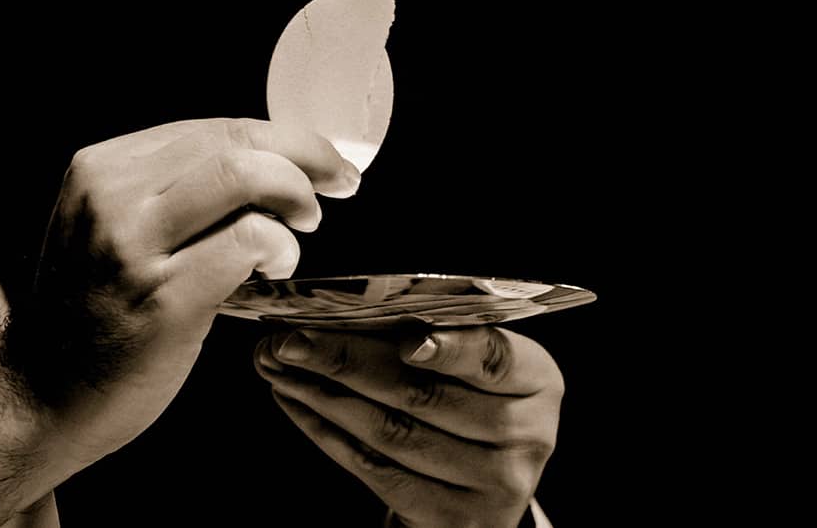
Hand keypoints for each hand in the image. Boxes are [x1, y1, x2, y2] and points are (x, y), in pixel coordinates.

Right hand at [0, 118, 359, 524]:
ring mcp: (133, 247)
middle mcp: (110, 196)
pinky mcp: (163, 299)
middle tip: (338, 182)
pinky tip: (279, 265)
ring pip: (242, 176)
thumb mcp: (112, 227)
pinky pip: (246, 241)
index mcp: (102, 169)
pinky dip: (280, 244)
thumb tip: (268, 164)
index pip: (212, 128)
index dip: (282, 138)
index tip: (320, 158)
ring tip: (305, 224)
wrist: (41, 395)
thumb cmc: (94, 312)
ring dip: (296, 193)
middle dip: (305, 155)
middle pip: (234, 142)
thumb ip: (172, 190)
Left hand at [254, 327, 561, 527]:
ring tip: (279, 367)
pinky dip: (328, 432)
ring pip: (391, 432)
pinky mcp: (452, 519)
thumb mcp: (474, 368)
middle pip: (423, 395)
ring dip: (324, 395)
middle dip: (346, 361)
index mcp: (537, 381)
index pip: (492, 359)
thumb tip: (345, 310)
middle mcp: (526, 436)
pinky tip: (297, 403)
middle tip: (291, 340)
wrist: (481, 487)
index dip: (449, 349)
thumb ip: (432, 337)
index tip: (404, 339)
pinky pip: (375, 470)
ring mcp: (492, 485)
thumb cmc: (471, 404)